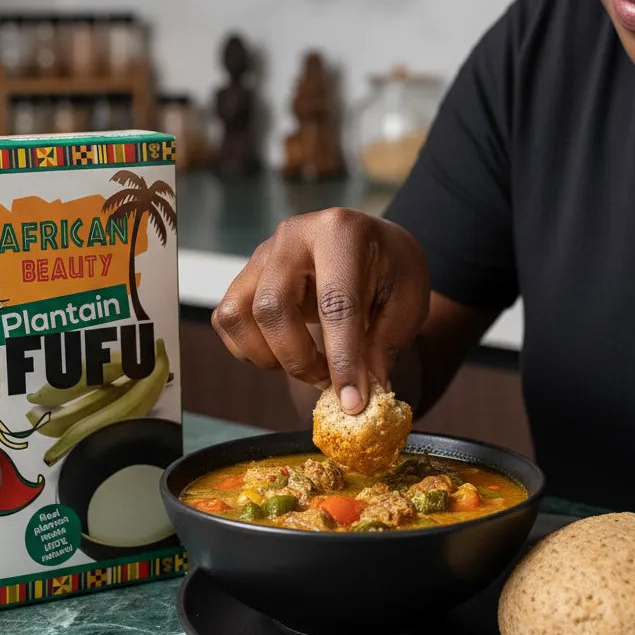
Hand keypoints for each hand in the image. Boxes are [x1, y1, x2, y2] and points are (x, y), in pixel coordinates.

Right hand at [212, 209, 429, 412]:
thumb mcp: (407, 301)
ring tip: (306, 366)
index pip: (335, 304)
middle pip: (272, 307)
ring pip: (238, 315)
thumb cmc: (390, 269)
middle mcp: (293, 236)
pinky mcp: (245, 274)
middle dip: (299, 359)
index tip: (353, 402)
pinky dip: (249, 349)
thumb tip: (365, 394)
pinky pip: (228, 320)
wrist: (369, 242)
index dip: (343, 359)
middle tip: (328, 382)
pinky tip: (284, 354)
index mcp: (341, 232)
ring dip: (269, 356)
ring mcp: (262, 254)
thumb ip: (385, 345)